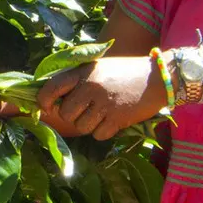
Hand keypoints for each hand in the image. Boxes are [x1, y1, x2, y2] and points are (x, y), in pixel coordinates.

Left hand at [37, 56, 164, 138]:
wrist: (158, 78)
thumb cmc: (125, 72)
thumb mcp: (99, 67)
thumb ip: (78, 80)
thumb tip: (53, 99)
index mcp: (84, 71)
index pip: (51, 88)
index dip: (44, 101)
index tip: (48, 107)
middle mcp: (91, 87)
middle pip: (65, 114)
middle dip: (73, 116)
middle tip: (87, 110)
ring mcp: (104, 103)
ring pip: (81, 127)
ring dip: (90, 125)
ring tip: (103, 114)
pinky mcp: (117, 118)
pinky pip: (98, 135)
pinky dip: (104, 131)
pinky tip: (114, 119)